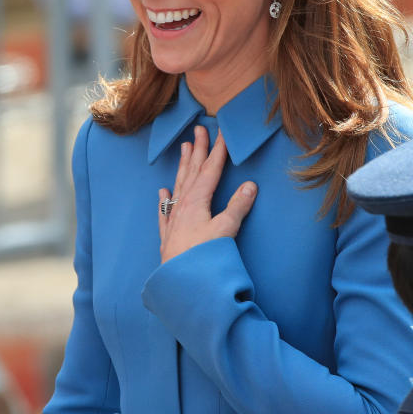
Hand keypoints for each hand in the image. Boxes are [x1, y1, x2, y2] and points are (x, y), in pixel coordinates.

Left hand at [158, 125, 256, 262]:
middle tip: (199, 130)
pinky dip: (165, 199)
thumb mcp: (225, 231)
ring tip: (184, 149)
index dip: (217, 151)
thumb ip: (237, 207)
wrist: (180, 283)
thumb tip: (250, 185)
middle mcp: (183, 206)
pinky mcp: (168, 235)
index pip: (210, 170)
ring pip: (179, 185)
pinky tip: (162, 191)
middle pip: (192, 172)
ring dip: (183, 167)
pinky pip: (165, 210)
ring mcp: (173, 219)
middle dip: (197, 150)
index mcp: (197, 201)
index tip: (222, 133)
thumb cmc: (203, 257)